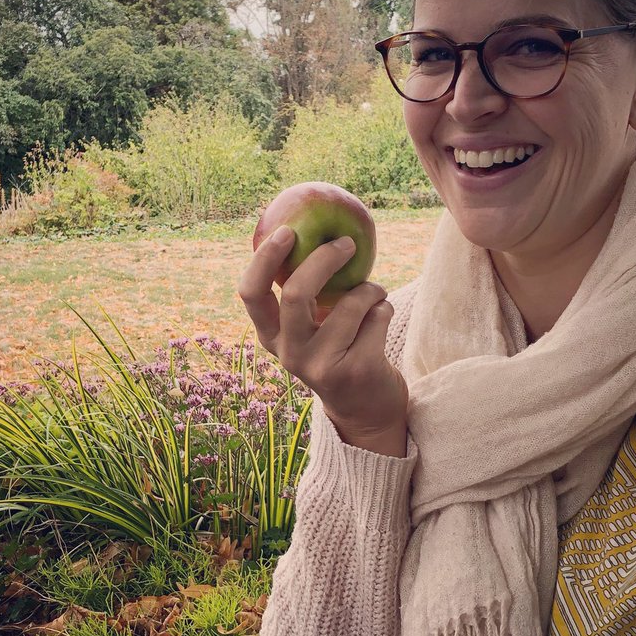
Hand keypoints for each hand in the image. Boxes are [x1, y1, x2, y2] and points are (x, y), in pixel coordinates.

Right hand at [237, 225, 408, 455]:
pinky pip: (378, 316)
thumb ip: (303, 291)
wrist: (365, 408)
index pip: (250, 293)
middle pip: (295, 292)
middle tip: (347, 243)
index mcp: (271, 336)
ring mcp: (322, 366)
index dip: (264, 258)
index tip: (287, 231)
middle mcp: (289, 353)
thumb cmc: (336, 349)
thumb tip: (311, 228)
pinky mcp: (356, 371)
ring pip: (350, 302)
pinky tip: (382, 320)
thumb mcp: (309, 327)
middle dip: (325, 259)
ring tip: (375, 295)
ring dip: (370, 288)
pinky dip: (386, 307)